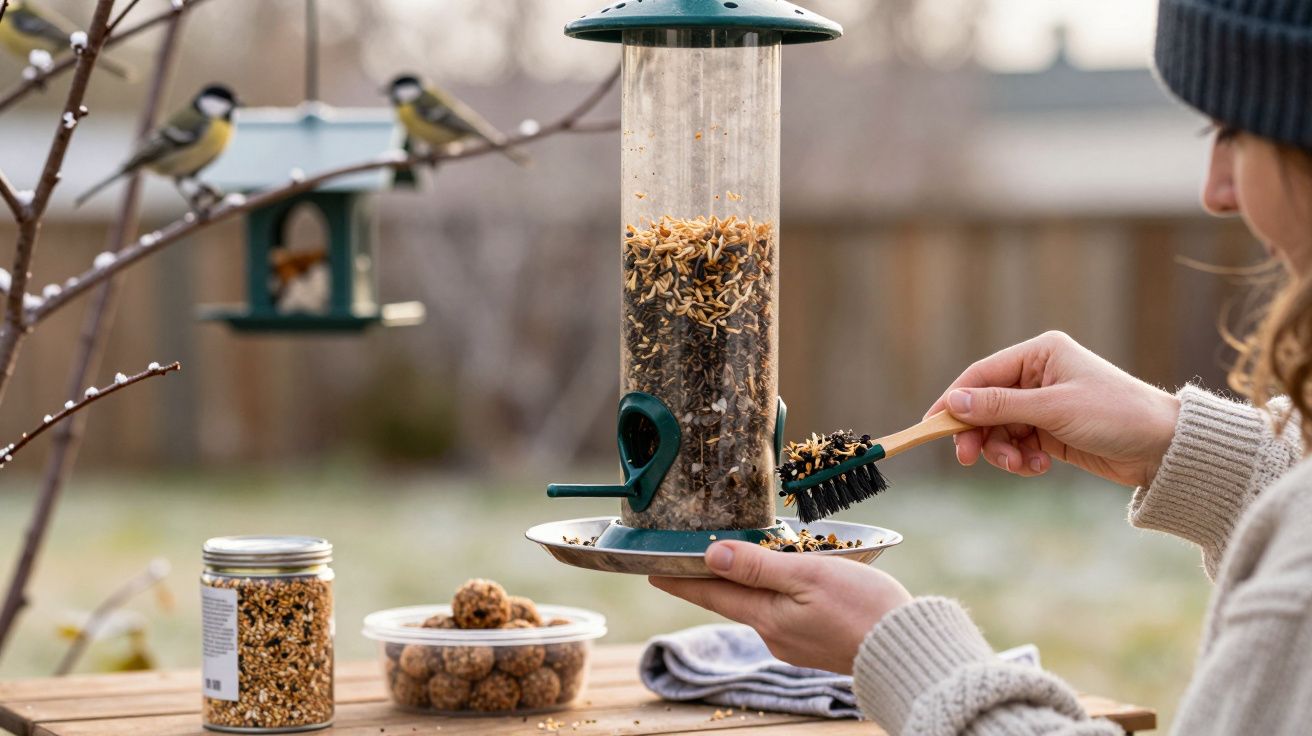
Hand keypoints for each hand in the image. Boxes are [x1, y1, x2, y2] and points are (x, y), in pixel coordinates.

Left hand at [650, 541, 910, 673]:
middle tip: (687, 559)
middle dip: (710, 579)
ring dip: (746, 584)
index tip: (652, 570)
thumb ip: (759, 565)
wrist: (907, 650)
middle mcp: (774, 634)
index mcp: (767, 616)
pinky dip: (776, 594)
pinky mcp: (816, 644)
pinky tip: (787, 582)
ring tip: (736, 560)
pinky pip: (784, 614)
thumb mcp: (809, 576)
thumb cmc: (864, 609)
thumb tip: (711, 554)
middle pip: (732, 599)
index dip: (681, 579)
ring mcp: (795, 642)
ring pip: (760, 605)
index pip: (712, 593)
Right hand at [926, 331, 1179, 486]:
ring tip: (1022, 465)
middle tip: (970, 458)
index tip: (933, 426)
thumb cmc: (1117, 415)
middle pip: (986, 404)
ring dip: (1003, 451)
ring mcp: (1044, 404)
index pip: (982, 374)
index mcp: (1040, 353)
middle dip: (979, 433)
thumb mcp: (1054, 409)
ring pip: (999, 429)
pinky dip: (1021, 459)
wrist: (1164, 448)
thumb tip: (953, 402)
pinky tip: (1040, 466)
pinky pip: (1018, 445)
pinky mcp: (1051, 430)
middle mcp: (1039, 374)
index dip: (954, 400)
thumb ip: (1001, 406)